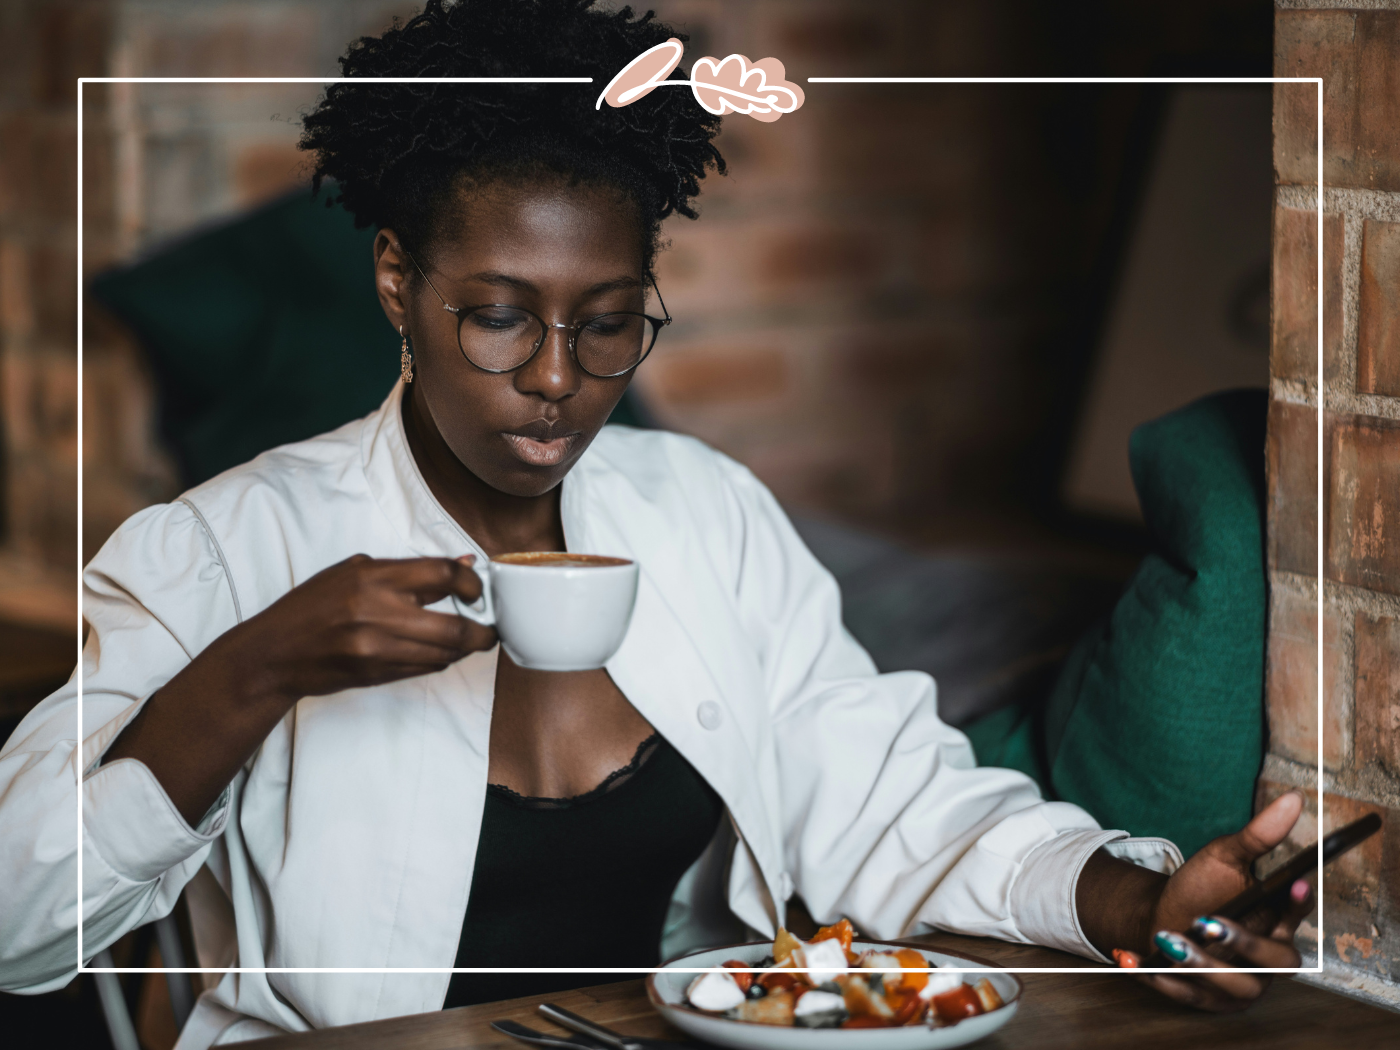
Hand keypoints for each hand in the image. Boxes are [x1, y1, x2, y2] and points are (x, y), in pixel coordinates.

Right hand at [233, 554, 497, 703]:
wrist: (275, 653)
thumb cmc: (312, 606)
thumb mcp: (354, 572)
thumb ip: (409, 569)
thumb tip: (463, 564)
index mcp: (373, 578)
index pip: (442, 574)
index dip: (472, 583)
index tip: (478, 589)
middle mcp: (378, 613)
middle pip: (455, 626)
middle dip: (483, 630)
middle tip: (490, 627)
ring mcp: (378, 648)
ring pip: (445, 653)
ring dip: (465, 648)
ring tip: (469, 638)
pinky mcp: (378, 674)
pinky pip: (426, 669)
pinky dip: (441, 660)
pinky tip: (439, 650)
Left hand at [1120, 791, 1310, 1011]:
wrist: (1160, 916)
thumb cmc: (1202, 887)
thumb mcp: (1224, 857)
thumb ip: (1257, 836)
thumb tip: (1292, 798)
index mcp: (1278, 923)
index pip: (1297, 917)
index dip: (1297, 905)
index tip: (1292, 884)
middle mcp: (1269, 961)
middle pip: (1275, 963)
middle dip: (1242, 944)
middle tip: (1206, 922)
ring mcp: (1242, 986)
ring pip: (1236, 986)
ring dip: (1200, 965)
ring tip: (1167, 939)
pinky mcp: (1209, 1001)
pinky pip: (1191, 998)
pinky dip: (1163, 981)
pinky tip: (1136, 962)